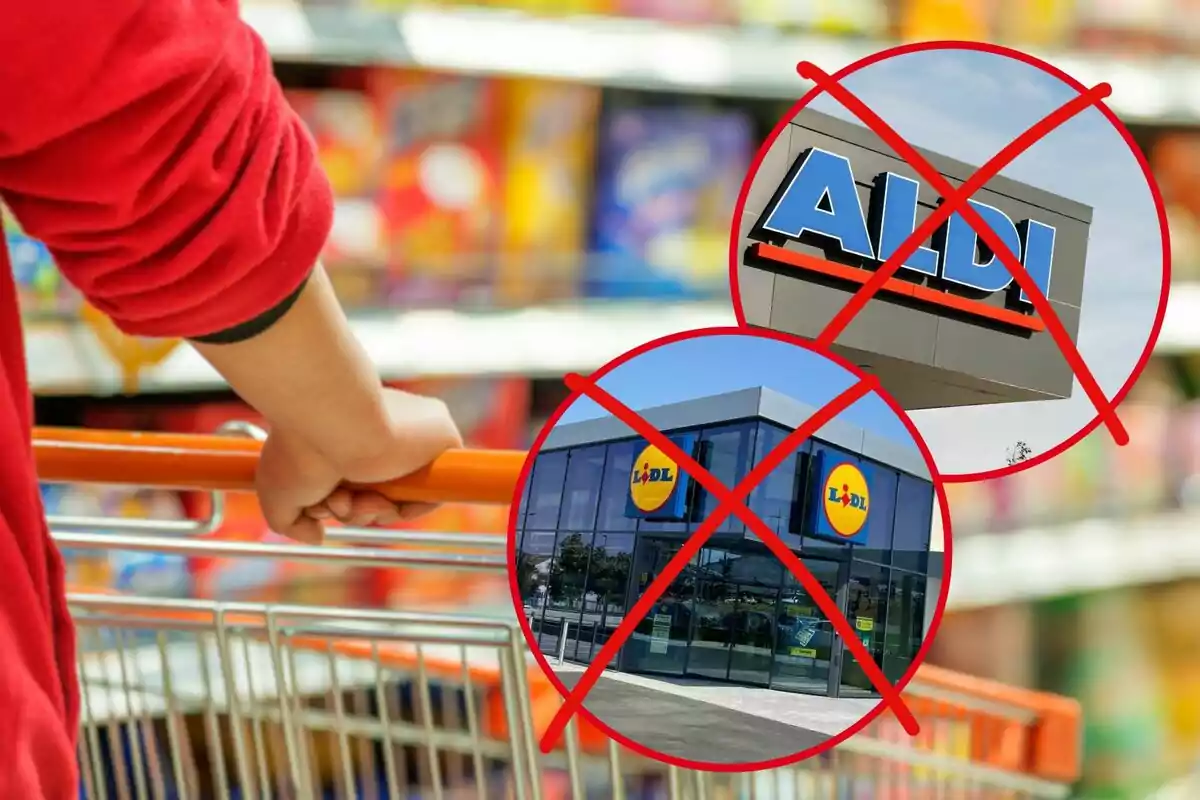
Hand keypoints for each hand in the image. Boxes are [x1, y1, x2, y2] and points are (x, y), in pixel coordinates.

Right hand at [254, 387, 463, 543]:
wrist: (334, 420)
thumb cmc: (299, 449)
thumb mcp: (278, 492)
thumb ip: (293, 522)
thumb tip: (318, 535)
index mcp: (349, 436)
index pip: (356, 485)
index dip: (340, 505)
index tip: (323, 504)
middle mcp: (381, 435)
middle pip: (378, 496)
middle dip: (354, 511)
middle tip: (335, 501)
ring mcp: (412, 437)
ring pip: (402, 499)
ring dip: (372, 512)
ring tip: (349, 496)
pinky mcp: (442, 439)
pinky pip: (435, 492)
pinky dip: (410, 508)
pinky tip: (381, 500)